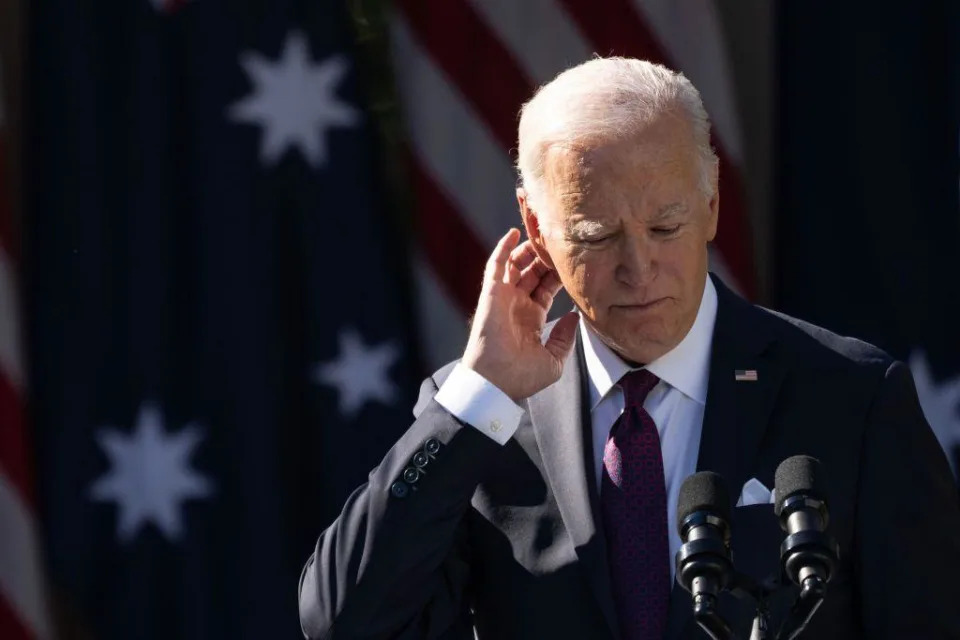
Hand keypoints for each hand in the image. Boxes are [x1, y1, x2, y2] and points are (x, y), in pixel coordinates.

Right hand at [461, 228, 579, 402]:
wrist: (496, 382)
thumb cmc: (522, 377)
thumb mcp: (554, 360)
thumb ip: (565, 338)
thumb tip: (575, 316)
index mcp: (531, 319)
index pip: (547, 288)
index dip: (559, 274)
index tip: (574, 262)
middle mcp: (517, 305)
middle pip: (533, 272)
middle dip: (546, 258)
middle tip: (560, 243)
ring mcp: (503, 297)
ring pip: (516, 264)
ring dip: (529, 250)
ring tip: (543, 235)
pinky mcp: (491, 292)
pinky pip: (495, 265)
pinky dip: (503, 248)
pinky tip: (515, 232)